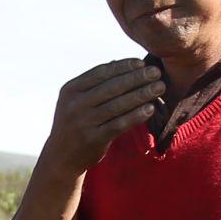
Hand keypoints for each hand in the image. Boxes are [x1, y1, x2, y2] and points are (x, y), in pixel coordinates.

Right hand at [43, 58, 164, 180]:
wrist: (60, 157)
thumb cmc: (74, 123)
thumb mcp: (74, 101)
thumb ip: (93, 84)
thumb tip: (117, 62)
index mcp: (70, 90)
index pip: (100, 73)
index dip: (122, 66)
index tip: (141, 63)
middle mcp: (75, 104)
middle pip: (112, 87)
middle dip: (137, 78)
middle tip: (156, 72)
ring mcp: (83, 122)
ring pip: (118, 105)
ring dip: (142, 94)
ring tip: (159, 87)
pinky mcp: (93, 139)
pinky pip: (119, 124)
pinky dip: (136, 116)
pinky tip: (150, 109)